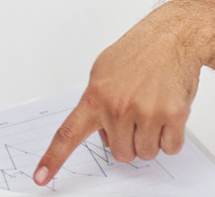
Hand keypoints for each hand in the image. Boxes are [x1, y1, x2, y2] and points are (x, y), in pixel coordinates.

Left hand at [35, 14, 204, 185]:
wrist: (173, 37)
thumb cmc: (140, 51)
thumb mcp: (103, 71)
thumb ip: (96, 103)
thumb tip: (99, 132)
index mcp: (95, 97)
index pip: (68, 134)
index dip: (53, 159)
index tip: (41, 178)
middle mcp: (117, 108)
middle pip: (121, 153)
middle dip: (130, 141)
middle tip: (137, 117)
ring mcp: (145, 112)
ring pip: (146, 153)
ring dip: (152, 140)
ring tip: (154, 111)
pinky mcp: (172, 115)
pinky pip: (170, 147)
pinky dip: (172, 138)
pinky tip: (169, 115)